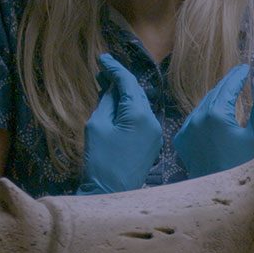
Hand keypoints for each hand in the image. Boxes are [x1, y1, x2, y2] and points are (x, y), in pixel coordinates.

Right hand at [78, 54, 163, 194]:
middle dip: (121, 81)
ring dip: (126, 96)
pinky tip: (117, 107)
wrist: (111, 193)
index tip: (103, 58)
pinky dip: (130, 110)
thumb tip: (111, 87)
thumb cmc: (100, 160)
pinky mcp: (153, 144)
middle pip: (137, 92)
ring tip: (107, 87)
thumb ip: (106, 101)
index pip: (129, 82)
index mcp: (140, 115)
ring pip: (141, 105)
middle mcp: (153, 121)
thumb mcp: (98, 125)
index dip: (115, 68)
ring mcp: (156, 134)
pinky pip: (142, 119)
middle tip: (102, 71)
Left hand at [172, 63, 253, 178]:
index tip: (245, 68)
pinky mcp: (181, 139)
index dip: (238, 75)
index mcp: (216, 114)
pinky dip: (205, 114)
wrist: (221, 193)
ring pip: (203, 105)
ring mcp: (186, 129)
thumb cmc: (246, 165)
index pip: (229, 85)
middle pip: (215, 93)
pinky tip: (216, 114)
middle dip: (228, 85)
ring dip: (217, 98)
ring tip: (230, 93)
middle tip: (240, 77)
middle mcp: (197, 118)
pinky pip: (194, 119)